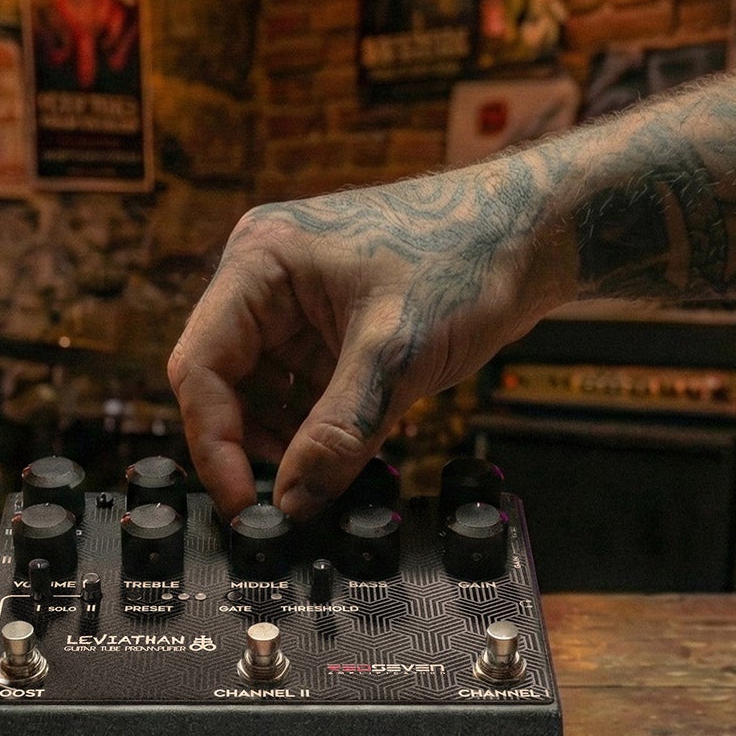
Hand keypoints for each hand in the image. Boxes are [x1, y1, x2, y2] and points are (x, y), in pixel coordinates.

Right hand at [169, 164, 577, 521]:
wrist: (534, 233)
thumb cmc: (468, 256)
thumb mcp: (395, 357)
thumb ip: (338, 435)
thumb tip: (294, 503)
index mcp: (260, 260)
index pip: (200, 366)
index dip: (214, 443)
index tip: (243, 502)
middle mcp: (265, 278)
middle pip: (223, 383)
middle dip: (252, 446)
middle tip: (289, 498)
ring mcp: (296, 304)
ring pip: (260, 394)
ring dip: (286, 442)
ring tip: (327, 476)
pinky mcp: (326, 327)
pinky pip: (299, 390)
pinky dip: (315, 428)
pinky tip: (346, 454)